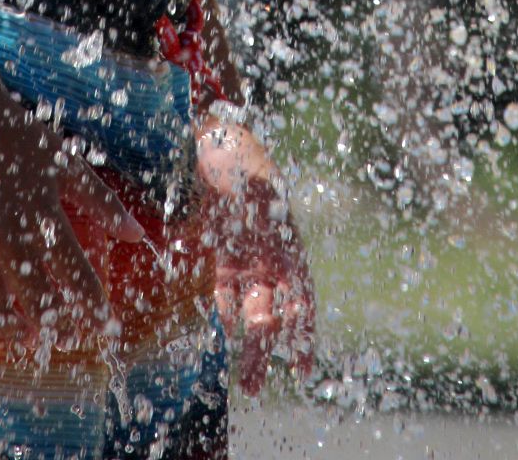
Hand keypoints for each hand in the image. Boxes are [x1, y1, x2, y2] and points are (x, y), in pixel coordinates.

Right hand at [0, 89, 146, 343]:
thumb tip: (138, 235)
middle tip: (67, 341)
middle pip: (38, 297)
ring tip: (29, 340)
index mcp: (45, 214)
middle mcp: (12, 233)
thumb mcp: (65, 163)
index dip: (92, 306)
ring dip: (15, 329)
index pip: (75, 273)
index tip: (106, 327)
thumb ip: (102, 201)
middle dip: (56, 326)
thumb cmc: (17, 138)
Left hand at [196, 112, 314, 394]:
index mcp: (286, 241)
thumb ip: (254, 195)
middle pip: (271, 310)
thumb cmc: (239, 150)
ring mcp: (243, 253)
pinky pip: (221, 285)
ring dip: (245, 341)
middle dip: (265, 348)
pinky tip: (220, 328)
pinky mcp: (217, 248)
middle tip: (252, 386)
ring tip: (242, 380)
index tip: (302, 367)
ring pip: (247, 307)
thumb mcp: (251, 173)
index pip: (301, 295)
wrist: (214, 132)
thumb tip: (256, 208)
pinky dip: (221, 307)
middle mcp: (268, 254)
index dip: (304, 330)